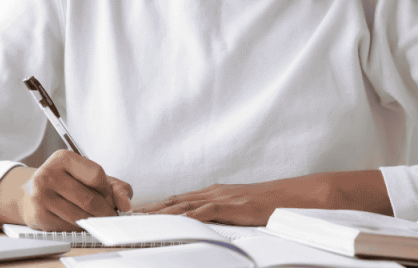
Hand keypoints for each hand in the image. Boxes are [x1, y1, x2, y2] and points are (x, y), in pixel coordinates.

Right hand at [19, 149, 132, 230]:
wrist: (31, 193)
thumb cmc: (66, 183)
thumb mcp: (89, 176)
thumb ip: (114, 186)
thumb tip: (126, 203)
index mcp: (63, 158)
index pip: (96, 175)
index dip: (108, 191)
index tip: (111, 198)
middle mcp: (49, 174)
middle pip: (90, 199)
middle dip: (106, 211)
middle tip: (111, 215)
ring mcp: (42, 196)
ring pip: (81, 216)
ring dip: (95, 222)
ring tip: (98, 220)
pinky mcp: (39, 215)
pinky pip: (69, 227)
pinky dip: (81, 228)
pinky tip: (81, 222)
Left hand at [131, 175, 327, 225]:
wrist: (291, 196)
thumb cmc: (267, 205)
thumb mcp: (238, 210)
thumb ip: (220, 215)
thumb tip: (205, 225)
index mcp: (213, 194)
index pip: (177, 200)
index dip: (155, 206)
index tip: (135, 213)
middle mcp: (212, 192)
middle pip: (174, 201)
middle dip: (149, 209)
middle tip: (126, 215)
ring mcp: (221, 198)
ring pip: (183, 205)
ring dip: (160, 212)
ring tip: (139, 219)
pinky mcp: (231, 205)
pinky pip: (204, 212)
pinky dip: (187, 217)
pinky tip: (173, 221)